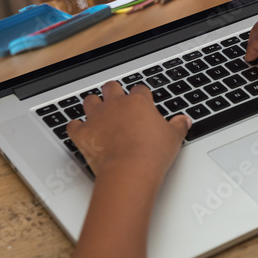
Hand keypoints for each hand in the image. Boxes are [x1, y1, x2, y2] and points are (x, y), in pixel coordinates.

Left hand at [66, 81, 190, 179]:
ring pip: (90, 101)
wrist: (129, 169)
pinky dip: (76, 128)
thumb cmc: (152, 153)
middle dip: (113, 92)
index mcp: (138, 102)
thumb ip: (178, 126)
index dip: (141, 96)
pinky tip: (80, 132)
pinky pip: (73, 125)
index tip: (144, 103)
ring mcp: (97, 118)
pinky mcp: (83, 134)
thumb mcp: (174, 138)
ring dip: (93, 105)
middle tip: (118, 102)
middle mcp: (115, 105)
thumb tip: (184, 121)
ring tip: (98, 113)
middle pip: (111, 87)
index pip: (139, 90)